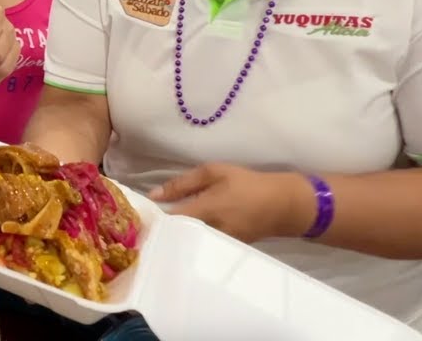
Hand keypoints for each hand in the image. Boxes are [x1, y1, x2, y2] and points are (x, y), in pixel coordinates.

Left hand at [150, 163, 315, 243]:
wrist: (282, 205)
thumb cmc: (246, 183)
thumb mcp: (214, 172)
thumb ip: (182, 183)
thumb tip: (155, 194)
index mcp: (206, 210)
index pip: (170, 220)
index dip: (153, 219)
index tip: (139, 214)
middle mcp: (209, 232)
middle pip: (176, 235)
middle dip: (161, 229)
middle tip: (146, 222)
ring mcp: (217, 244)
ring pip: (186, 242)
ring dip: (174, 235)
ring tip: (162, 225)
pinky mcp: (224, 249)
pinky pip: (199, 245)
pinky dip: (188, 239)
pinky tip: (182, 231)